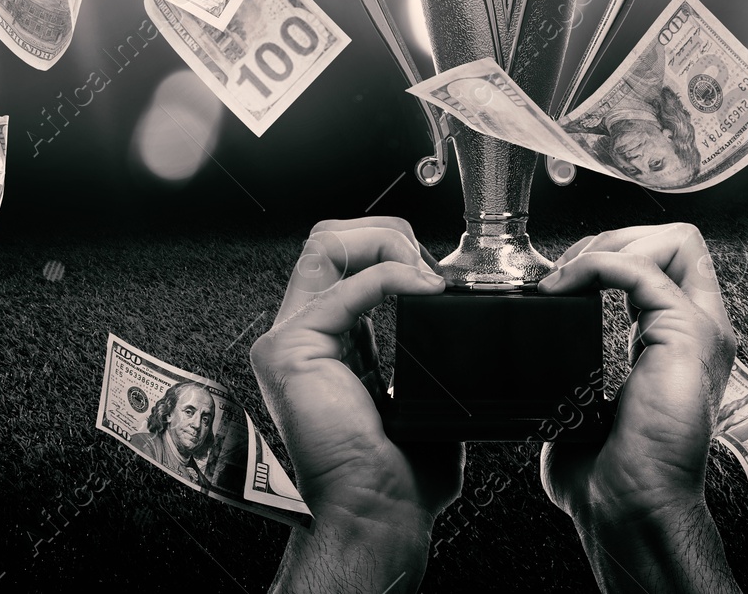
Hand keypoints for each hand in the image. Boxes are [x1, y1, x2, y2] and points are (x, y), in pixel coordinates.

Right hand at [251, 217, 461, 592]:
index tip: (437, 274)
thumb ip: (426, 345)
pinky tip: (419, 289)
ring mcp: (287, 339)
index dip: (395, 250)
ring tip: (421, 274)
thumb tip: (460, 313)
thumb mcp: (419, 389)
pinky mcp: (289, 348)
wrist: (381, 511)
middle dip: (388, 235)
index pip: (348, 258)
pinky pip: (341, 285)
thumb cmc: (401, 472)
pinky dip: (388, 276)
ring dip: (385, 244)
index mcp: (329, 340)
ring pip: (326, 243)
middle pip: (332, 239)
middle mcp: (300, 333)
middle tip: (427, 265)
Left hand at [537, 223, 741, 592]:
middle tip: (568, 272)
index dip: (615, 256)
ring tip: (568, 276)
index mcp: (677, 344)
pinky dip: (598, 264)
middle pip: (677, 241)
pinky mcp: (687, 334)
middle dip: (616, 239)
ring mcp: (699, 330)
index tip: (566, 281)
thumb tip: (534, 356)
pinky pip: (643, 269)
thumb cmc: (606, 472)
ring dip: (610, 245)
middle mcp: (698, 331)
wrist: (628, 508)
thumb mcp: (586, 402)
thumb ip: (579, 368)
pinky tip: (566, 286)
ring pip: (674, 239)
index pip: (665, 264)